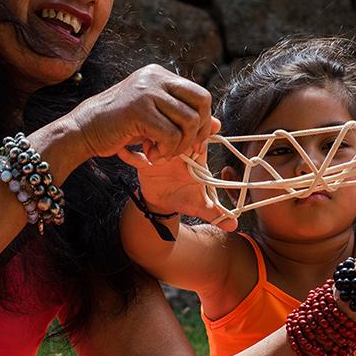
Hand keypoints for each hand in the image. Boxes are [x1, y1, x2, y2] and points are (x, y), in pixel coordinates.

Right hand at [67, 65, 213, 162]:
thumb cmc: (118, 125)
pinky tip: (151, 154)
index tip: (195, 141)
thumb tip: (219, 124)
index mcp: (159, 75)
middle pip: (202, 102)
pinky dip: (166, 151)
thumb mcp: (154, 117)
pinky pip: (171, 135)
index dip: (204, 120)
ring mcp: (147, 91)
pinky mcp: (139, 109)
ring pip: (189, 121)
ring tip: (162, 153)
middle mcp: (155, 77)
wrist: (83, 129)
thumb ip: (182, 117)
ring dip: (180, 146)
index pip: (199, 94)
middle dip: (200, 131)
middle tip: (185, 149)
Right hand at [118, 128, 237, 231]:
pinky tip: (122, 152)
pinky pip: (133, 154)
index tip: (194, 149)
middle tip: (171, 153)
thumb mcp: (200, 205)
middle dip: (173, 137)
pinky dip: (127, 153)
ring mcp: (159, 153)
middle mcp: (177, 149)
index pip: (200, 135)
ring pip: (154, 137)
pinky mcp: (143, 161)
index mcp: (194, 154)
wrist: (163, 203)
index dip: (198, 138)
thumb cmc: (184, 197)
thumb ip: (216, 212)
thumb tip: (233, 225)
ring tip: (152, 158)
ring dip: (151, 143)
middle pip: (176, 131)